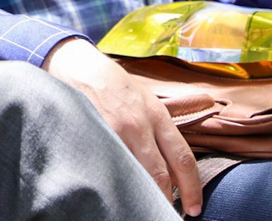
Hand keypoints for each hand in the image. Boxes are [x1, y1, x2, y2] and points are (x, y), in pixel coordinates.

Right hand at [43, 38, 202, 215]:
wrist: (76, 65)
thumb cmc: (113, 83)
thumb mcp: (146, 97)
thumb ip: (161, 127)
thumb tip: (176, 162)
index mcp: (157, 115)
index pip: (183, 159)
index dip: (192, 188)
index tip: (194, 207)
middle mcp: (138, 125)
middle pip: (160, 174)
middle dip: (168, 200)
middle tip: (171, 215)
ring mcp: (114, 132)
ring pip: (135, 175)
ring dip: (143, 194)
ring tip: (145, 206)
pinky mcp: (93, 136)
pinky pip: (110, 167)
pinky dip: (118, 183)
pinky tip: (119, 190)